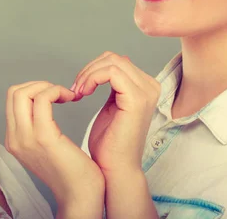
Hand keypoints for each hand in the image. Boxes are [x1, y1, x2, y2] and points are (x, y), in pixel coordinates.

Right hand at [5, 81, 104, 217]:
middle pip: (14, 92)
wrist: (80, 196)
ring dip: (48, 86)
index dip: (34, 90)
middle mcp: (15, 139)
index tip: (55, 96)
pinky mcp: (43, 137)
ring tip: (66, 95)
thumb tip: (42, 102)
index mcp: (14, 140)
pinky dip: (57, 91)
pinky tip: (71, 98)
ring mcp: (26, 138)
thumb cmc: (72, 171)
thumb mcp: (46, 146)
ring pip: (23, 92)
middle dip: (39, 84)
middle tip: (60, 92)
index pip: (13, 100)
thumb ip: (37, 127)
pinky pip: (43, 99)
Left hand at [72, 52, 160, 175]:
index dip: (93, 69)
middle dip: (89, 70)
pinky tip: (83, 93)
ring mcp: (146, 92)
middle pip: (113, 58)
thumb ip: (113, 86)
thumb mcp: (111, 106)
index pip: (117, 61)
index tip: (79, 88)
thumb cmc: (110, 144)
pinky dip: (92, 78)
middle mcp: (150, 86)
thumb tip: (111, 65)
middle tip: (75, 89)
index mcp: (146, 87)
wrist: (114, 169)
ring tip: (78, 92)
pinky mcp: (136, 98)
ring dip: (88, 74)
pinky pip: (111, 72)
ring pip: (111, 62)